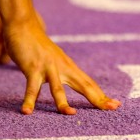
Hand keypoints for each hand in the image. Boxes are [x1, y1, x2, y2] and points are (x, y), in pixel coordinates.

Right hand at [3, 11, 120, 114]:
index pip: (89, 84)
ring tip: (71, 114)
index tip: (115, 105)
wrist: (23, 25)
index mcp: (69, 67)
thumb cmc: (37, 45)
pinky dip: (29, 99)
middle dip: (98, 98)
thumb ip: (61, 72)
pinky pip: (32, 87)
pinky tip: (27, 111)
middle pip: (83, 85)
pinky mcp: (33, 67)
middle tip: (113, 108)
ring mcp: (48, 67)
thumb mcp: (54, 60)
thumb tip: (68, 83)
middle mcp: (62, 67)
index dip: (101, 95)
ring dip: (63, 102)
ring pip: (58, 88)